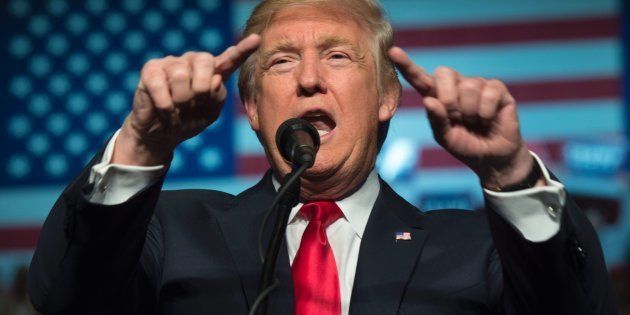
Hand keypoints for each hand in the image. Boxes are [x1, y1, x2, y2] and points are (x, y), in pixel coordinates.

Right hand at [113, 34, 260, 165]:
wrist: (161, 134)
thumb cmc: (187, 121)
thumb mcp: (209, 115)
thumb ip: (217, 98)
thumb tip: (215, 79)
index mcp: (212, 73)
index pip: (230, 59)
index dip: (242, 50)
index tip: (256, 40)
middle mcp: (193, 63)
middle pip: (205, 61)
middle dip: (201, 88)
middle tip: (193, 103)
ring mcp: (171, 63)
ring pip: (181, 75)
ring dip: (181, 101)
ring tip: (178, 109)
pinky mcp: (151, 70)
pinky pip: (161, 85)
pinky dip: (166, 105)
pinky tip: (165, 111)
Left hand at [388, 46, 539, 187]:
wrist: (492, 157)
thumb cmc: (465, 145)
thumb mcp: (445, 137)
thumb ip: (436, 120)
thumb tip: (429, 100)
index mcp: (438, 96)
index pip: (419, 78)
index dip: (406, 66)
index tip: (392, 52)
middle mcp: (456, 85)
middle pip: (444, 73)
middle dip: (449, 100)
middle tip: (458, 118)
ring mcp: (477, 84)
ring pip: (468, 87)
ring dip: (470, 111)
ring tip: (475, 121)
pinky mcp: (497, 88)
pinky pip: (489, 93)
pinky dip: (486, 112)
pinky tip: (489, 119)